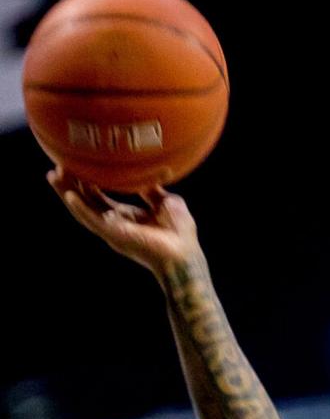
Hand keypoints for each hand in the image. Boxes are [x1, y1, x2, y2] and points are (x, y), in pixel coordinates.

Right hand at [47, 166, 199, 275]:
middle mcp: (116, 225)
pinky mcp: (115, 237)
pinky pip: (93, 222)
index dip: (86, 183)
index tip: (76, 165)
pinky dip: (81, 209)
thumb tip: (147, 173)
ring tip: (53, 176)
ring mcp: (113, 231)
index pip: (99, 198)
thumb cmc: (181, 233)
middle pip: (85, 203)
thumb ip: (152, 190)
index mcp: (127, 217)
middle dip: (69, 185)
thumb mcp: (166, 202)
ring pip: (83, 212)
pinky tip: (70, 196)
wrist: (186, 254)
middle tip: (56, 166)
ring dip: (67, 194)